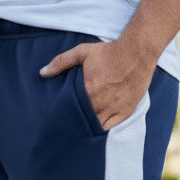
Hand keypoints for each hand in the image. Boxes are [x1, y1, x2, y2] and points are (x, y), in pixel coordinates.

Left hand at [39, 36, 156, 130]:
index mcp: (87, 90)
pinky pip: (111, 127)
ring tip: (80, 125)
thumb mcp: (82, 52)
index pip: (70, 109)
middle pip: (82, 119)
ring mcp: (113, 108)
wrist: (137, 52)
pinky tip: (96, 126)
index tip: (59, 114)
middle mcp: (100, 102)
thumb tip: (42, 72)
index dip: (65, 112)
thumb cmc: (109, 52)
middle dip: (75, 120)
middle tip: (68, 121)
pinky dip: (102, 128)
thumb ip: (61, 62)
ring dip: (87, 125)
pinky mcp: (126, 111)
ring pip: (95, 125)